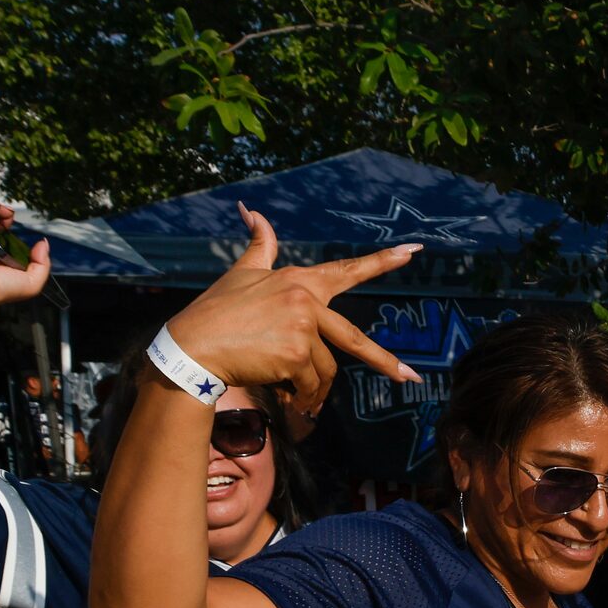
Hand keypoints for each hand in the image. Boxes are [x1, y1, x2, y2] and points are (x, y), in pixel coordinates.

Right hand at [153, 205, 421, 417]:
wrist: (193, 347)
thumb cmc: (215, 311)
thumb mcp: (241, 273)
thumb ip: (259, 245)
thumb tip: (254, 211)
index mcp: (298, 280)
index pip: (346, 270)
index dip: (381, 261)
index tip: (414, 251)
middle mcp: (305, 300)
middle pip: (353, 337)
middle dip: (384, 362)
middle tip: (411, 379)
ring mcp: (303, 327)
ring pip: (325, 369)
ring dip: (311, 387)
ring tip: (290, 391)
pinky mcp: (296, 354)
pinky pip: (311, 384)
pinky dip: (301, 396)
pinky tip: (283, 395)